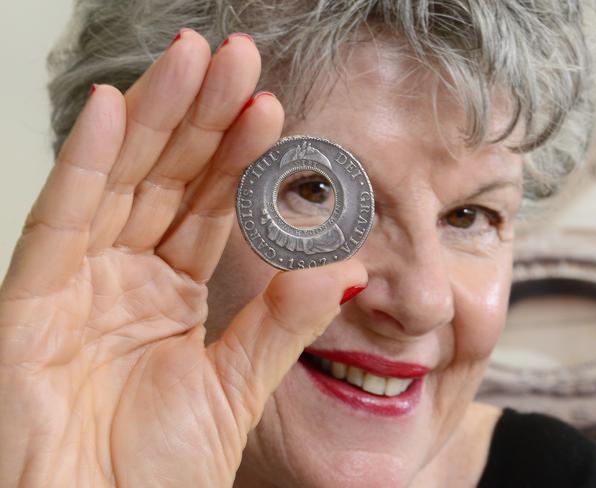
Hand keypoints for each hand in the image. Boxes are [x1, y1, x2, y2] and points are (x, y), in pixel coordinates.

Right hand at [0, 30, 365, 486]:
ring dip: (155, 118)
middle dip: (200, 116)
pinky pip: (59, 219)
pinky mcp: (28, 302)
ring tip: (191, 61)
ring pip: (120, 183)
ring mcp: (76, 283)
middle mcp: (125, 277)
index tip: (270, 108)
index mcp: (173, 294)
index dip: (237, 157)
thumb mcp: (234, 389)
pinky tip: (116, 110)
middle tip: (234, 57)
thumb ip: (281, 325)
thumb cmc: (156, 474)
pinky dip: (85, 163)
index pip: (210, 208)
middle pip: (167, 181)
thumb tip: (340, 267)